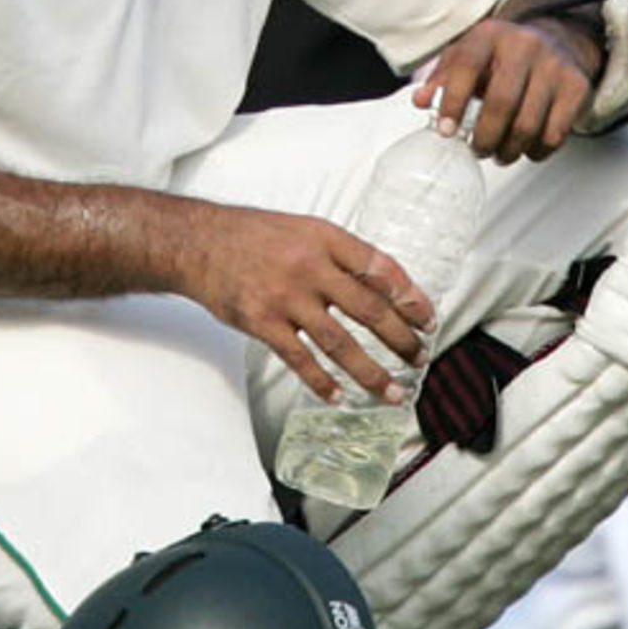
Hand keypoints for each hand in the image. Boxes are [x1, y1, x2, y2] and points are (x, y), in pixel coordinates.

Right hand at [182, 205, 435, 403]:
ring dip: (370, 372)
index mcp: (325, 238)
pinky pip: (300, 360)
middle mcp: (310, 266)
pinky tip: (338, 397)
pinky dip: (322, 383)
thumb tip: (386, 288)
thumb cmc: (256, 236)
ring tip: (392, 392)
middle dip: (401, 339)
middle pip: (368, 309)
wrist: (199, 243)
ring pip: (340, 343)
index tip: (428, 319)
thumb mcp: (305, 230)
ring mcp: (285, 296)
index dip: (410, 296)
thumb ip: (341, 256)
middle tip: (420, 358)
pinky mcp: (262, 322)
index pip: (381, 268)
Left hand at [413, 15, 599, 164]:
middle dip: (485, 137)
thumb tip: (419, 101)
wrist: (558, 40)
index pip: (467, 66)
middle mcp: (525, 45)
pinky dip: (536, 151)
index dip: (453, 102)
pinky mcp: (577, 86)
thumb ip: (442, 78)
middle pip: (501, 102)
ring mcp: (554, 66)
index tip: (445, 130)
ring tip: (499, 154)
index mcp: (490, 35)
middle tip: (477, 150)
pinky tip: (526, 149)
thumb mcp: (467, 55)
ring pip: (528, 125)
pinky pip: (555, 134)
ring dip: (509, 150)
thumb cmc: (502, 55)